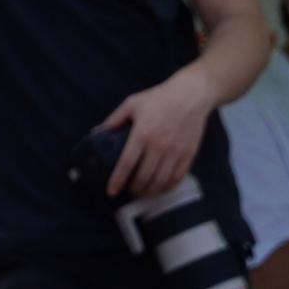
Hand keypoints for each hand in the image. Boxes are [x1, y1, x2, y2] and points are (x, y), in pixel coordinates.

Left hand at [94, 66, 214, 200]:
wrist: (191, 95)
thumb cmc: (159, 98)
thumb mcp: (132, 104)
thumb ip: (114, 120)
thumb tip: (97, 133)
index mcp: (142, 133)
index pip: (126, 163)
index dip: (117, 180)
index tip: (111, 191)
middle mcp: (159, 145)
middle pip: (144, 177)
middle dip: (133, 189)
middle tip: (127, 191)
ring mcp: (175, 152)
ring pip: (160, 182)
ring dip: (149, 192)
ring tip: (142, 193)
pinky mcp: (188, 154)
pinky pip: (177, 178)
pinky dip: (167, 188)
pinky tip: (160, 188)